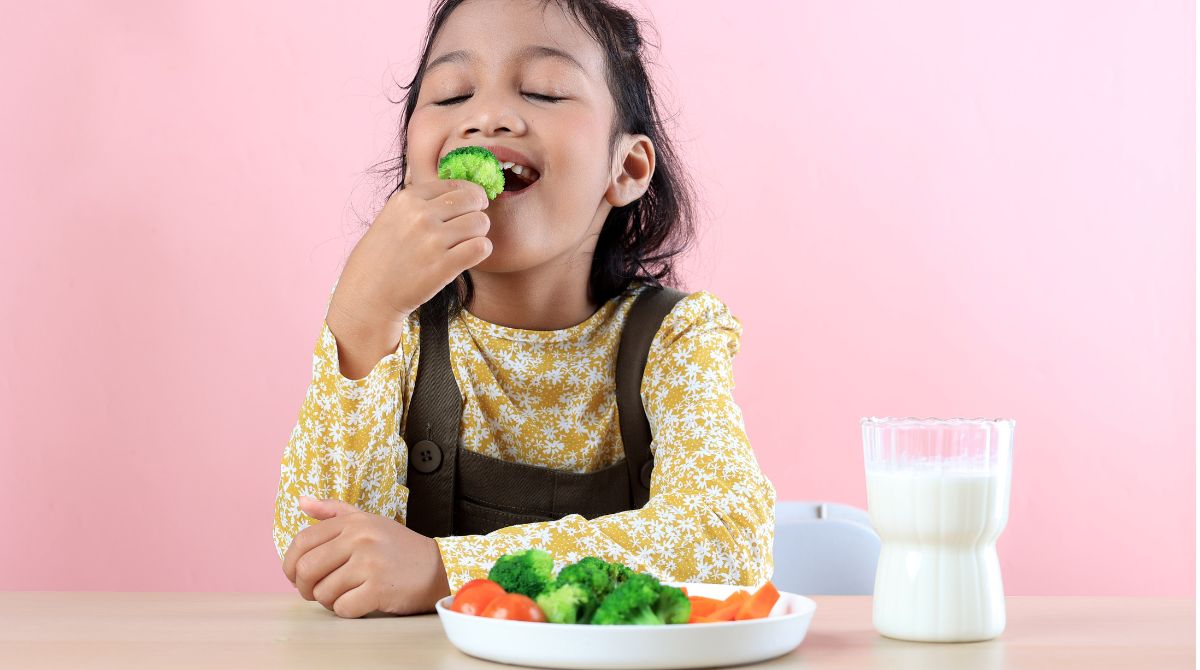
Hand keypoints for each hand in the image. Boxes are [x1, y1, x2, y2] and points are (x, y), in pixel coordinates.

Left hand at [281, 496, 450, 617]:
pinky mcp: (378, 589)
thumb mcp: (368, 520)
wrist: (437, 568)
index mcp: (353, 522)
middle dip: (305, 586)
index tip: (295, 575)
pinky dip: (345, 610)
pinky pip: (342, 608)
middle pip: (306, 569)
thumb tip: (301, 501)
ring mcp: (369, 564)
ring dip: (327, 600)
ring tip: (343, 594)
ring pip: (322, 592)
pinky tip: (358, 602)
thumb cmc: (398, 547)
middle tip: (314, 591)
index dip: (290, 563)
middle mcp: (360, 539)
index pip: (302, 541)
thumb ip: (333, 510)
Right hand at [330, 178, 492, 326]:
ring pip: (481, 222)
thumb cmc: (381, 258)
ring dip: (479, 234)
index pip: (455, 185)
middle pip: (473, 199)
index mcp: (407, 199)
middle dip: (476, 212)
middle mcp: (420, 216)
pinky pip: (481, 247)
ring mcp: (432, 241)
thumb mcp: (392, 217)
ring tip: (465, 245)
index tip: (469, 208)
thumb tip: (460, 191)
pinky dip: (481, 250)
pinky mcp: (443, 266)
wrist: (368, 295)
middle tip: (470, 227)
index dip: (468, 196)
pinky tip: (469, 257)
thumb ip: (421, 203)